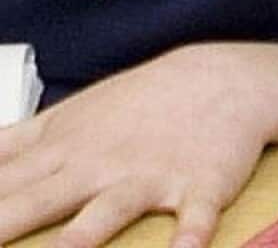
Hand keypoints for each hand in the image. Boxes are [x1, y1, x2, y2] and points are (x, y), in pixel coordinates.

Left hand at [0, 44, 277, 247]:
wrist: (221, 80)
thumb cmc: (139, 107)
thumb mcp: (68, 119)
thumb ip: (12, 145)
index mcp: (61, 152)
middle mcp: (97, 166)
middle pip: (34, 202)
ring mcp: (149, 175)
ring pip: (110, 209)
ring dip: (84, 236)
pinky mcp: (201, 184)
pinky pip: (196, 214)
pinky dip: (192, 234)